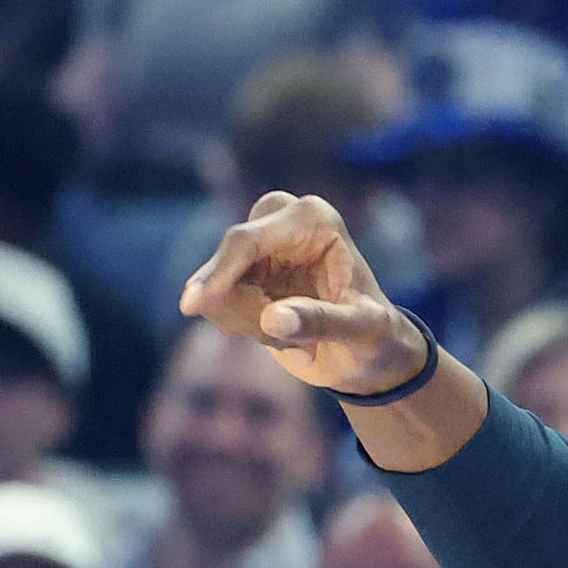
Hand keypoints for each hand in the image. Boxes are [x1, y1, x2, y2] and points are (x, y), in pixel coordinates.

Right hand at [178, 191, 423, 393]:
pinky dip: (245, 330)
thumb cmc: (376, 334)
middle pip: (227, 269)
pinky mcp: (239, 269)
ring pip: (218, 292)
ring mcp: (255, 244)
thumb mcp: (362, 330)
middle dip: (254, 318)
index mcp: (312, 218)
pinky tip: (283, 336)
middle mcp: (278, 219)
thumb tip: (272, 319)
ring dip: (252, 330)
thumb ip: (322, 321)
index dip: (217, 274)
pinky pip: (216, 305)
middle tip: (304, 349)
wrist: (368, 348)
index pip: (247, 242)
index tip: (191, 306)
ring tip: (303, 343)